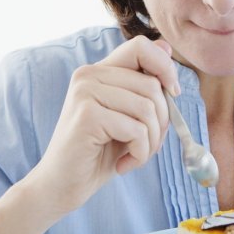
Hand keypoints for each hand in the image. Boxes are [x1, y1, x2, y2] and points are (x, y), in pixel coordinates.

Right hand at [23, 35, 179, 216]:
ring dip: (152, 141)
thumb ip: (143, 85)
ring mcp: (85, 93)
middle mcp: (88, 75)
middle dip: (162, 121)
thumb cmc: (97, 153)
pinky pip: (137, 130)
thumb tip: (167, 47)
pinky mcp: (87, 116)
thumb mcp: (127, 116)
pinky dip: (140, 154)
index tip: (173, 93)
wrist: (60, 186)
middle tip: (148, 145)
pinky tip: (123, 164)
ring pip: (148, 108)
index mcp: (99, 71)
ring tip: (135, 156)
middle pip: (152, 85)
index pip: (142, 46)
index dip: (165, 67)